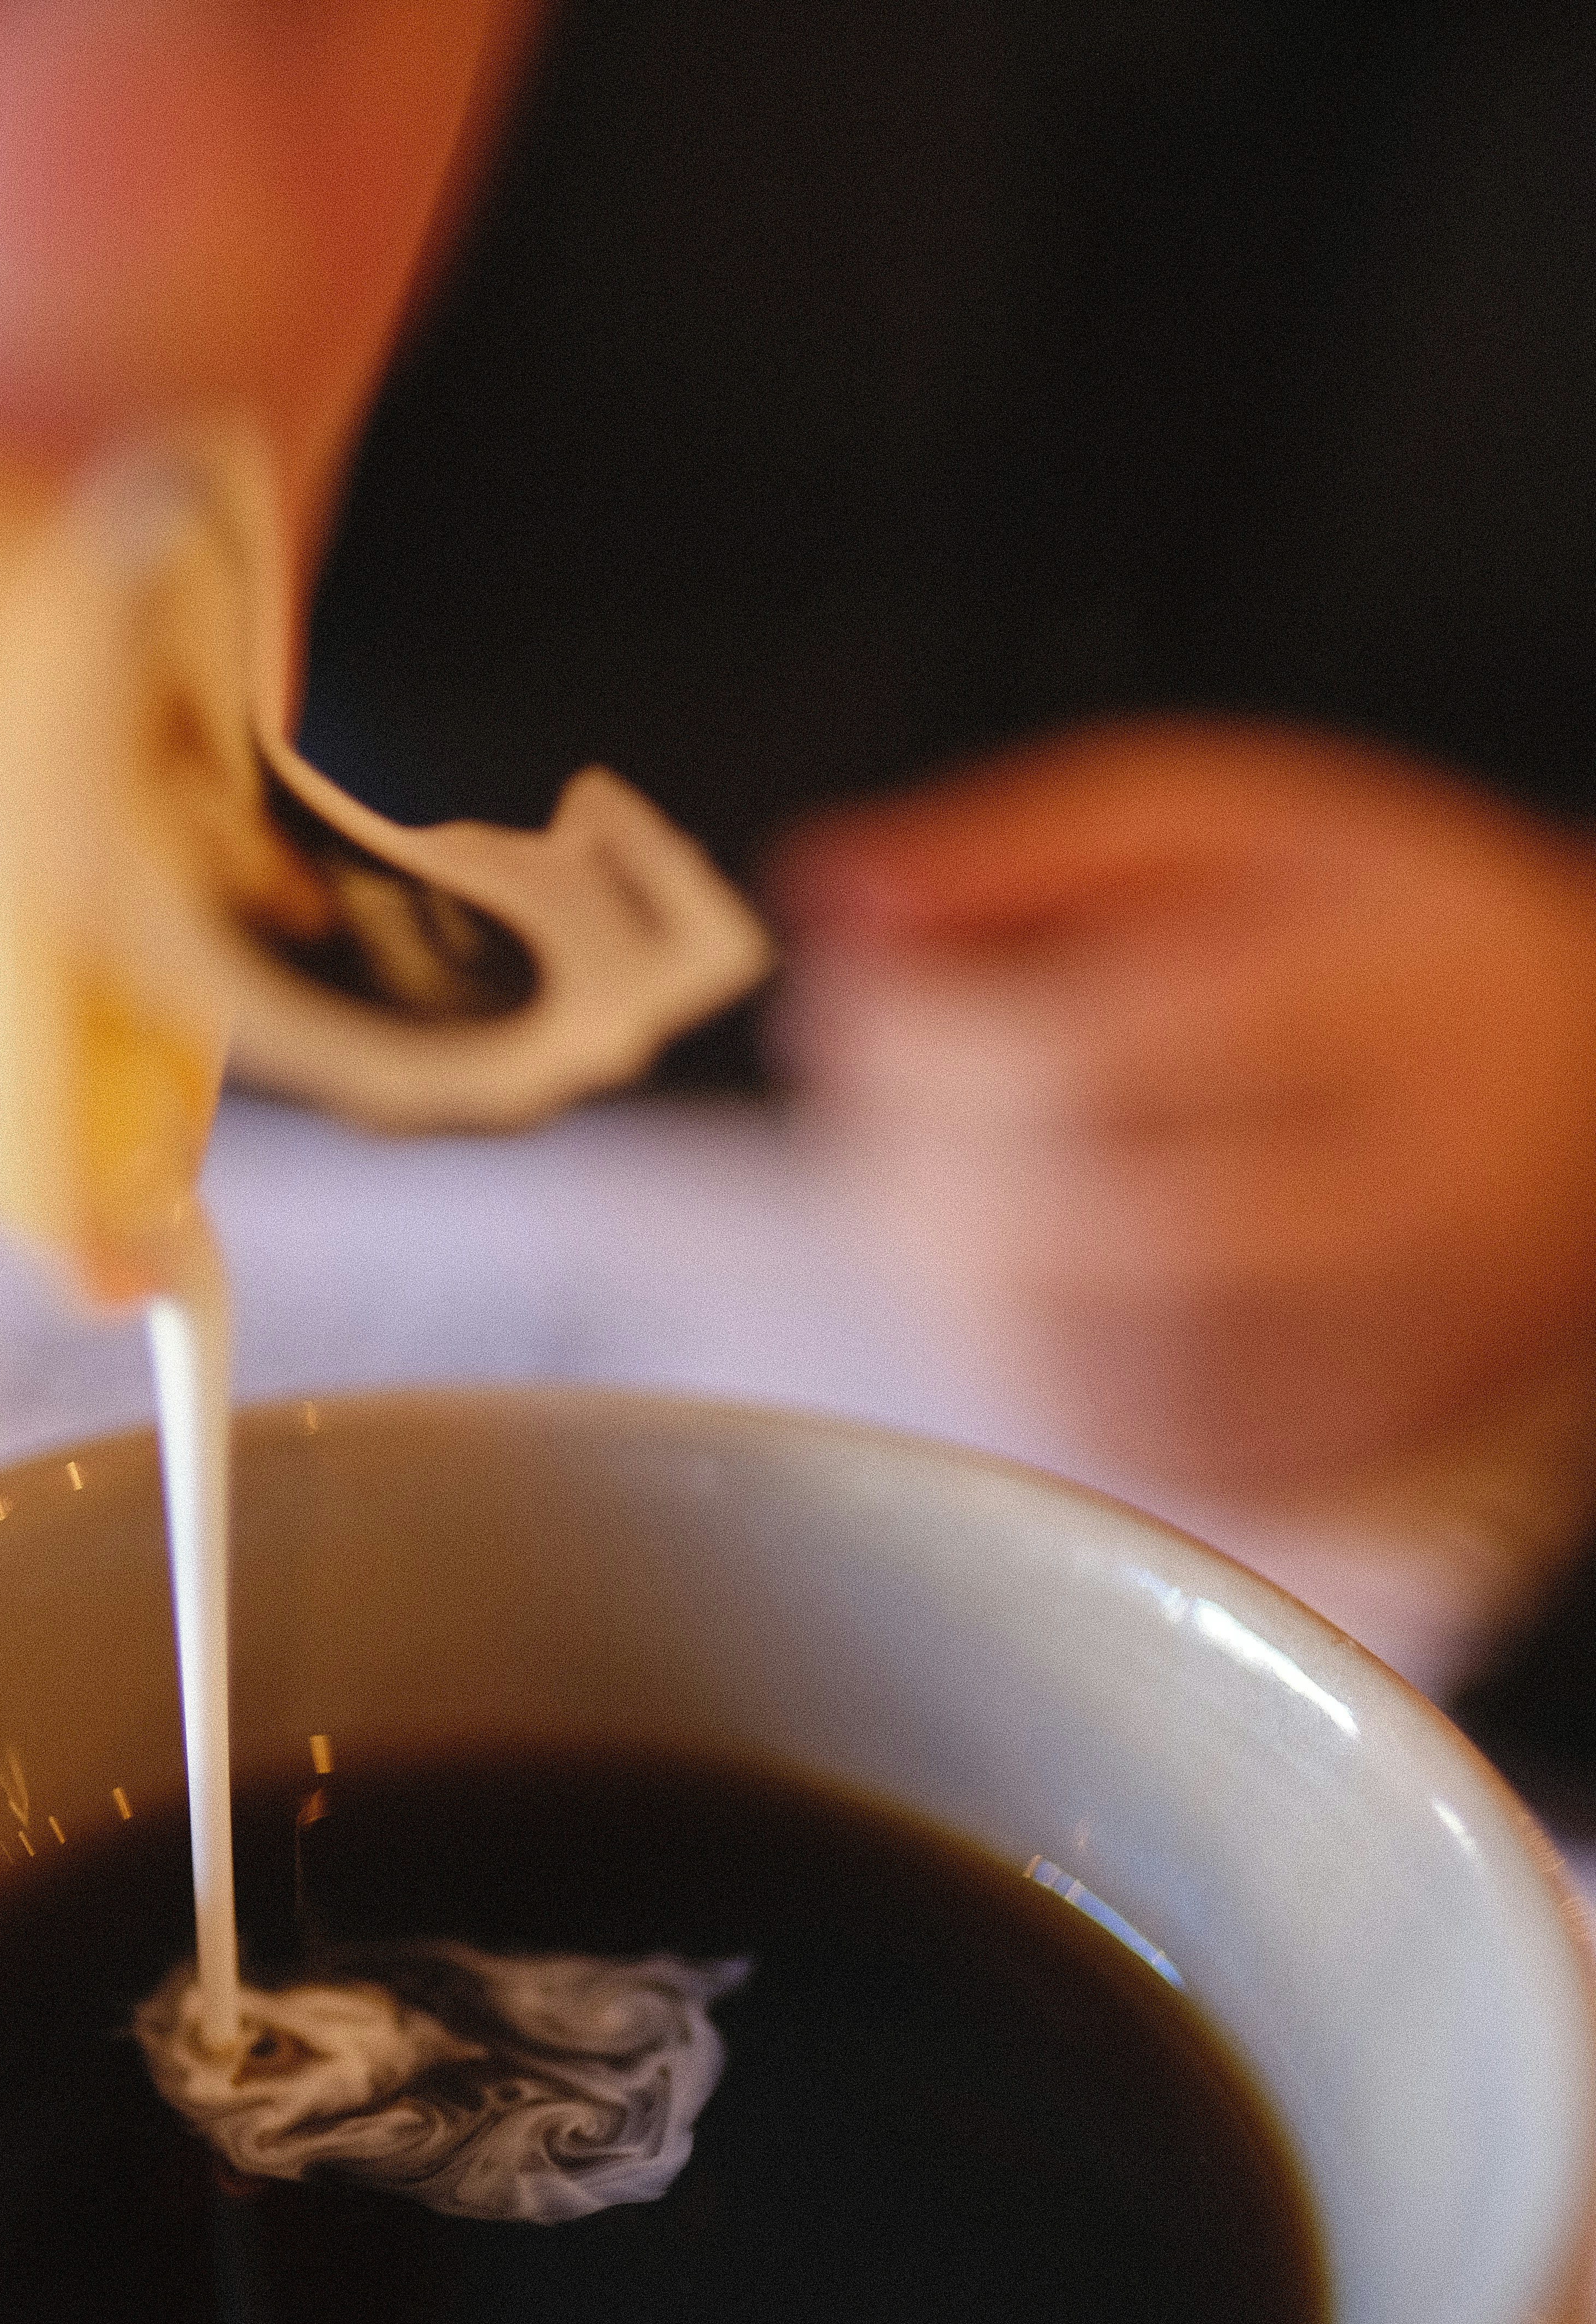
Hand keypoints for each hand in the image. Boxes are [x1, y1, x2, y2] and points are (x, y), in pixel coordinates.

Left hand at [771, 721, 1595, 1489]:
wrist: (1577, 1125)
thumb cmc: (1382, 953)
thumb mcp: (1222, 828)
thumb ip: (1021, 847)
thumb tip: (834, 886)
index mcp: (1394, 1016)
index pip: (1091, 1054)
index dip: (923, 1029)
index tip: (849, 985)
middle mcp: (1406, 1209)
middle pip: (1072, 1220)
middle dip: (916, 1148)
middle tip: (871, 1072)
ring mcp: (1368, 1364)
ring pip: (1074, 1348)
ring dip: (943, 1251)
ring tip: (937, 1148)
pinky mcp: (1312, 1463)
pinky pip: (1102, 1428)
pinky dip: (1010, 1340)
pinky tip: (1008, 1250)